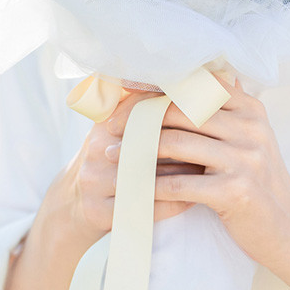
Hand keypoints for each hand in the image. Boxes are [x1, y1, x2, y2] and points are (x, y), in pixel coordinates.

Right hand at [41, 88, 196, 253]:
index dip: (178, 110)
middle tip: (216, 143)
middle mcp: (97, 149)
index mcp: (105, 123)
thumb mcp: (120, 126)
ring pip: (150, 176)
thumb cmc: (113, 159)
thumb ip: (147, 102)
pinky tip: (196, 197)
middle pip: (150, 142)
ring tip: (211, 170)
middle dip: (185, 143)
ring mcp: (95, 181)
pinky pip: (146, 206)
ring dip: (184, 175)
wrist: (73, 205)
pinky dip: (175, 202)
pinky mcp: (99, 212)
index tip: (209, 112)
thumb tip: (196, 78)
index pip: (144, 108)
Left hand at [122, 73, 289, 265]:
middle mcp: (250, 128)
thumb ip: (223, 110)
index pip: (194, 86)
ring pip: (176, 144)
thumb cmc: (259, 180)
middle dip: (140, 118)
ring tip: (113, 156)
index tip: (127, 100)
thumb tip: (183, 81)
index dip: (157, 91)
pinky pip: (180, 184)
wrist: (288, 228)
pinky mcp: (235, 192)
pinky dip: (151, 185)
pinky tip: (133, 187)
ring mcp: (245, 159)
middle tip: (111, 128)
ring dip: (137, 151)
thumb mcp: (250, 136)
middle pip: (180, 111)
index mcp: (250, 108)